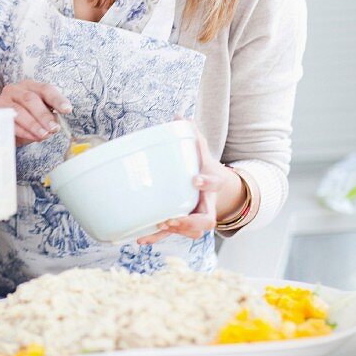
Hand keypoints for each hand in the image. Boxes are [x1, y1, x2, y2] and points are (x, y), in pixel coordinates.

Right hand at [0, 81, 71, 145]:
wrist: (6, 124)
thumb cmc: (28, 116)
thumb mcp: (41, 113)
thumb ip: (49, 116)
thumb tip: (54, 126)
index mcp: (30, 86)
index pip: (45, 89)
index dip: (57, 99)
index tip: (67, 110)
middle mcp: (15, 89)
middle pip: (30, 99)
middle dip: (43, 115)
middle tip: (54, 128)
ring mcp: (3, 100)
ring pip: (18, 111)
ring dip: (33, 124)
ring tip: (44, 134)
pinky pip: (9, 122)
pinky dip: (22, 131)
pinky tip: (33, 137)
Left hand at [136, 121, 241, 244]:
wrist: (212, 186)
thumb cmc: (203, 167)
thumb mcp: (202, 151)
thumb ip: (192, 136)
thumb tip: (179, 116)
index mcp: (212, 184)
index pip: (215, 183)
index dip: (207, 183)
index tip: (194, 179)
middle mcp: (207, 206)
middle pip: (206, 221)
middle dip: (189, 221)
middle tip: (172, 218)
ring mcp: (194, 218)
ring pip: (190, 232)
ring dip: (173, 232)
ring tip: (157, 227)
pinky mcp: (180, 224)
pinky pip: (171, 234)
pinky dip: (156, 237)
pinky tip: (140, 238)